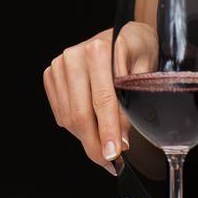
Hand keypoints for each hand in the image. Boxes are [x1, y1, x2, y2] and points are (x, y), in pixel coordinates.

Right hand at [43, 22, 157, 172]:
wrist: (126, 34)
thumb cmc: (139, 52)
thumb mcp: (145, 74)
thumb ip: (133, 104)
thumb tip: (120, 141)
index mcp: (99, 50)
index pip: (103, 100)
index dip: (108, 130)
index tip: (114, 154)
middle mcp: (74, 56)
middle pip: (81, 113)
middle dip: (94, 144)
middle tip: (109, 163)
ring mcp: (60, 65)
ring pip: (69, 117)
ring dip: (86, 139)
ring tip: (104, 148)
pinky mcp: (51, 74)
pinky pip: (61, 112)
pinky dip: (75, 128)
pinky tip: (92, 129)